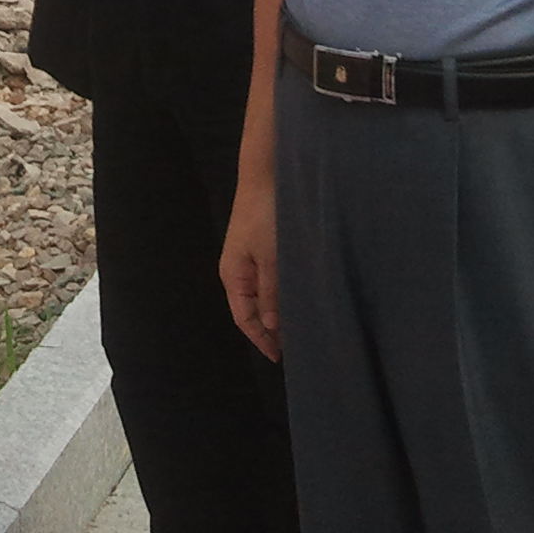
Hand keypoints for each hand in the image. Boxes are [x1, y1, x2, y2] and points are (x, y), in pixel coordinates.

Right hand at [219, 175, 281, 361]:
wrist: (266, 175)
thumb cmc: (266, 216)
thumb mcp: (272, 257)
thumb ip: (272, 293)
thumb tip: (272, 327)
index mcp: (233, 276)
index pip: (244, 319)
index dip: (261, 340)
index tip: (280, 358)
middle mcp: (238, 270)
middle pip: (252, 309)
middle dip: (270, 329)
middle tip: (296, 347)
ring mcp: (249, 258)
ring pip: (262, 295)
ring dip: (278, 311)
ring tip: (300, 326)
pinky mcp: (261, 247)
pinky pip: (269, 280)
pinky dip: (281, 293)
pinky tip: (297, 297)